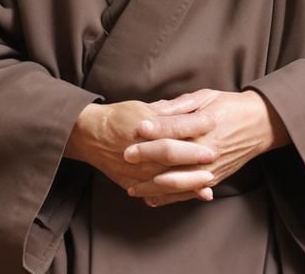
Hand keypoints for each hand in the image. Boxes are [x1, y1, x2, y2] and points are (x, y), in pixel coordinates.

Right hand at [62, 100, 217, 201]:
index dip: (196, 127)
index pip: (176, 129)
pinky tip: (190, 196)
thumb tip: (192, 112)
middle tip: (213, 157)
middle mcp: (142, 152)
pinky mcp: (132, 183)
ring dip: (188, 182)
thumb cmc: (120, 117)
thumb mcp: (144, 108)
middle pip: (173, 156)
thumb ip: (168, 112)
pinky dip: (173, 196)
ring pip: (166, 180)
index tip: (213, 125)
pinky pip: (154, 194)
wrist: (91, 135)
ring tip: (207, 183)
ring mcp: (136, 171)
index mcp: (147, 129)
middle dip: (194, 158)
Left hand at [122, 89, 288, 206]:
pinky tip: (151, 199)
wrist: (261, 125)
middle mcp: (208, 149)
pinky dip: (169, 198)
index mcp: (206, 125)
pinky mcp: (214, 179)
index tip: (136, 128)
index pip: (175, 128)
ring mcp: (211, 167)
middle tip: (126, 155)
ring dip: (153, 186)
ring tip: (132, 187)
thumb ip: (180, 106)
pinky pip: (188, 193)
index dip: (154, 128)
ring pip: (178, 181)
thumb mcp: (206, 97)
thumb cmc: (230, 106)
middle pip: (172, 156)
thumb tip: (154, 110)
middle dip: (147, 157)